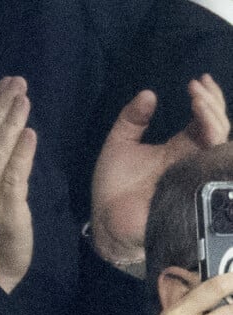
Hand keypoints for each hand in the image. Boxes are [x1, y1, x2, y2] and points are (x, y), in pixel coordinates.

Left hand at [91, 74, 229, 265]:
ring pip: (220, 146)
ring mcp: (193, 175)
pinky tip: (205, 129)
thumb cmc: (112, 187)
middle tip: (197, 87)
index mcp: (178, 147)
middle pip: (218, 128)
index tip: (196, 80)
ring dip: (214, 120)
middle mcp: (191, 159)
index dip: (206, 98)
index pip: (204, 119)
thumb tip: (148, 93)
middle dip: (212, 104)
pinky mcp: (192, 191)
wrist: (106, 221)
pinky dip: (212, 146)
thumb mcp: (118, 145)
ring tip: (199, 101)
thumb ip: (131, 120)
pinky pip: (212, 169)